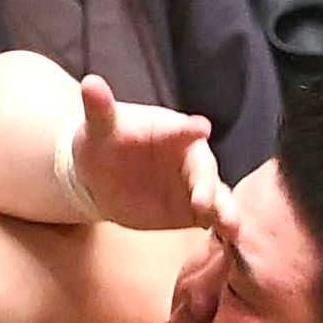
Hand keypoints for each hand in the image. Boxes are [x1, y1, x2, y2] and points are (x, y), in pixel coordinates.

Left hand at [73, 76, 235, 232]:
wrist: (102, 176)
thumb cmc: (104, 143)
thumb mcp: (99, 127)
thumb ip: (99, 108)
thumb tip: (90, 83)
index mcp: (171, 130)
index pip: (181, 128)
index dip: (189, 129)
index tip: (200, 129)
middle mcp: (189, 155)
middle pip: (203, 169)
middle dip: (206, 185)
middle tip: (203, 202)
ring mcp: (194, 184)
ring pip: (216, 195)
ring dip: (225, 210)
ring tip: (232, 227)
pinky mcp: (194, 210)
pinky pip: (213, 218)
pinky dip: (222, 227)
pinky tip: (232, 239)